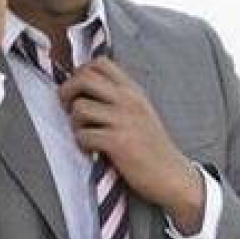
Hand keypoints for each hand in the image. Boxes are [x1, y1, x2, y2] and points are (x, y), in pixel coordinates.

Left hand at [58, 57, 204, 234]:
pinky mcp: (118, 142)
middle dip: (67, 92)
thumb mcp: (139, 110)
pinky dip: (81, 143)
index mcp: (132, 90)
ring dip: (74, 123)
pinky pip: (83, 135)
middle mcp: (128, 100)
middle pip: (84, 78)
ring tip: (85, 133)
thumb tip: (81, 86)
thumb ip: (117, 96)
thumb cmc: (151, 145)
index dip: (80, 73)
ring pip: (79, 108)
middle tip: (67, 108)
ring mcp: (123, 120)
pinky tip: (91, 149)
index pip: (100, 63)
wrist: (172, 175)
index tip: (78, 90)